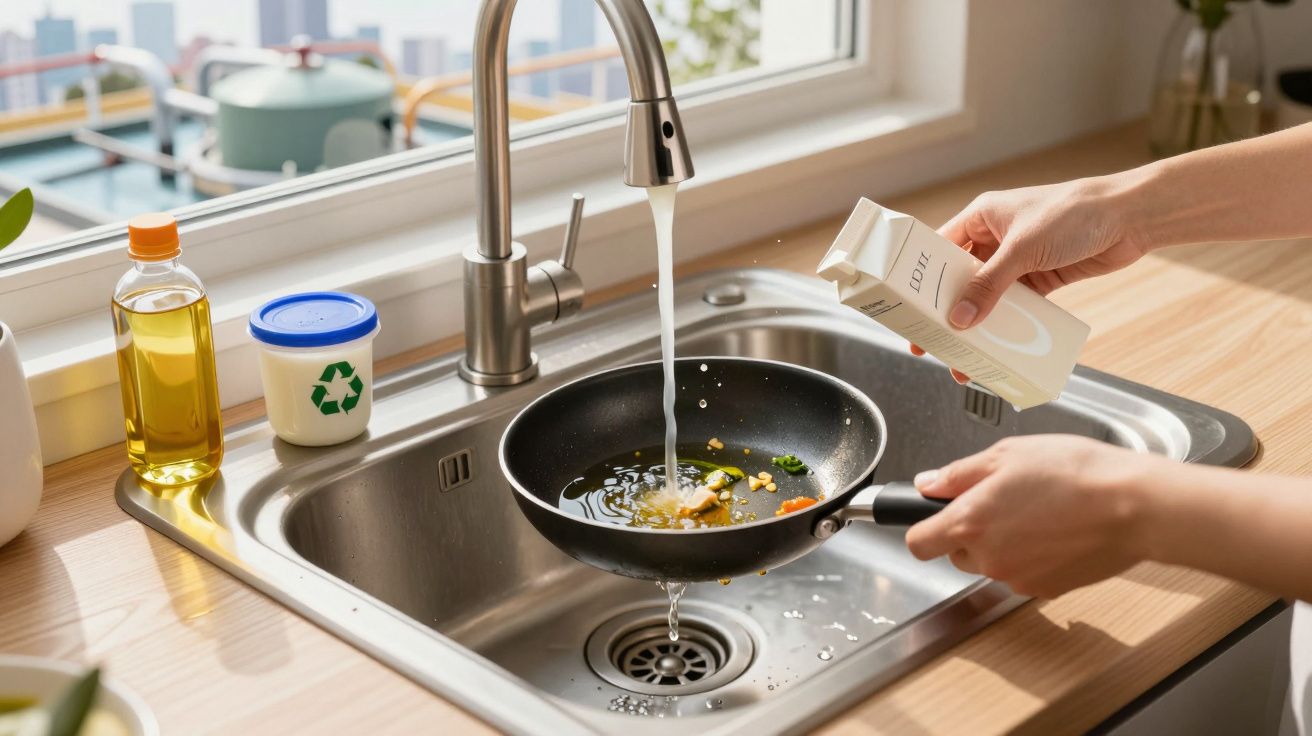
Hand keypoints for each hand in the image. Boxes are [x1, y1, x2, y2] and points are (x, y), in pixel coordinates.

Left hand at [904, 435, 1156, 598]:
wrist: (1134, 506)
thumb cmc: (1075, 472)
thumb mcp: (1007, 454)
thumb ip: (959, 474)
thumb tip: (927, 484)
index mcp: (969, 523)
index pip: (918, 544)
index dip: (922, 526)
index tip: (933, 514)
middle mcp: (988, 559)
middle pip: (956, 554)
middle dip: (970, 531)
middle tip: (1003, 499)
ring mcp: (1017, 579)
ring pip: (991, 564)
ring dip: (1003, 544)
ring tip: (1037, 510)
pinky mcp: (1046, 590)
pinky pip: (1024, 573)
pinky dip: (1032, 556)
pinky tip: (1057, 529)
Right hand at [907, 177, 1146, 382]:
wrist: (1130, 217)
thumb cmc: (1073, 213)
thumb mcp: (1022, 249)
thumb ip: (989, 286)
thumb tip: (960, 320)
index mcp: (981, 217)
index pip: (939, 250)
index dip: (921, 280)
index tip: (908, 310)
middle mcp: (995, 238)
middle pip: (960, 279)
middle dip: (947, 311)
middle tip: (930, 342)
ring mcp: (1018, 260)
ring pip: (987, 297)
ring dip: (977, 325)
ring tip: (963, 355)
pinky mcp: (1041, 278)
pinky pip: (1015, 307)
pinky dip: (1006, 326)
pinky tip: (997, 346)